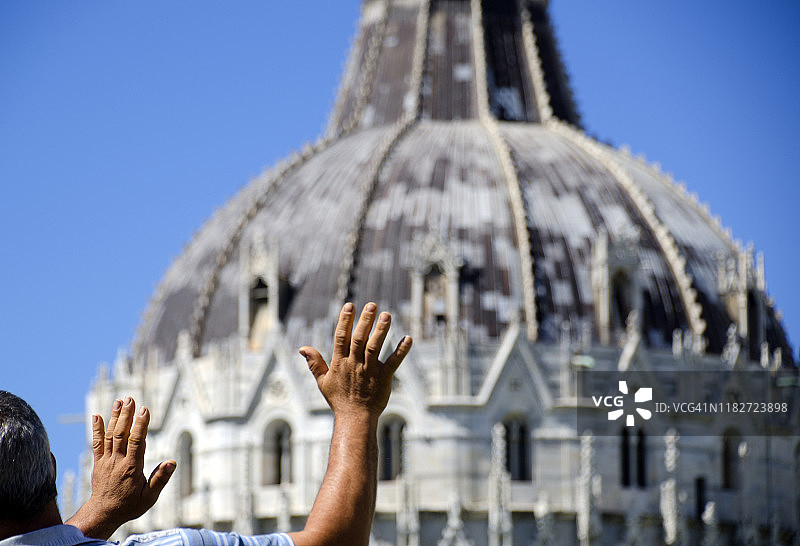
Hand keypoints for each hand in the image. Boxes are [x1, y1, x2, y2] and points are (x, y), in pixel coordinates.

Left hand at [66, 397, 174, 538]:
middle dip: (126, 415)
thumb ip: (160, 479)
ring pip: (110, 435)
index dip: (141, 424)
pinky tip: (96, 416)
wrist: (104, 513)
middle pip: (121, 434)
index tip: (145, 409)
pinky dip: (96, 429)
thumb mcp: (149, 497)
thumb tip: (172, 462)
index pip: (136, 441)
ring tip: (119, 401)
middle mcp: (118, 461)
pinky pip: (97, 443)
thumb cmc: (129, 505)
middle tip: (130, 398)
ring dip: (115, 417)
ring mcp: (106, 461)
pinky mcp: (99, 462)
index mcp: (132, 467)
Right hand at [300, 302, 411, 418]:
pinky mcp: (384, 378)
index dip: (345, 320)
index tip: (350, 305)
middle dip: (365, 321)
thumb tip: (302, 348)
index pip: (342, 337)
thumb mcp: (323, 381)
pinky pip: (394, 362)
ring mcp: (369, 371)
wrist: (354, 420)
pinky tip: (408, 338)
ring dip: (381, 331)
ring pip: (375, 347)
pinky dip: (401, 351)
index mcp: (340, 363)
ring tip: (387, 315)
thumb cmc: (339, 400)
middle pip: (359, 339)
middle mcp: (354, 364)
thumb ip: (314, 363)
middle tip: (372, 304)